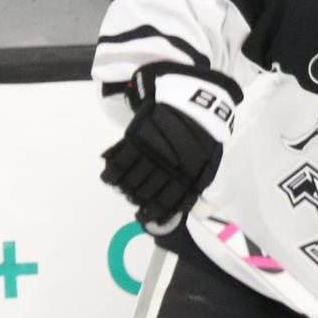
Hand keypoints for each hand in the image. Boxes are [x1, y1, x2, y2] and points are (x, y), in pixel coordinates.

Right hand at [99, 73, 228, 230]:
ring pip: (131, 179)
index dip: (154, 213)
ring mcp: (149, 153)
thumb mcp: (208, 162)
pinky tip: (110, 176)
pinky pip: (119, 160)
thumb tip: (190, 207)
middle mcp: (166, 168)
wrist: (192, 101)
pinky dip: (111, 172)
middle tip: (134, 198)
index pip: (167, 202)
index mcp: (186, 176)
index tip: (145, 217)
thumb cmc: (202, 134)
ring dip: (124, 188)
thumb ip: (197, 185)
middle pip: (145, 192)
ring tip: (123, 188)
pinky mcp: (136, 139)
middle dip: (138, 199)